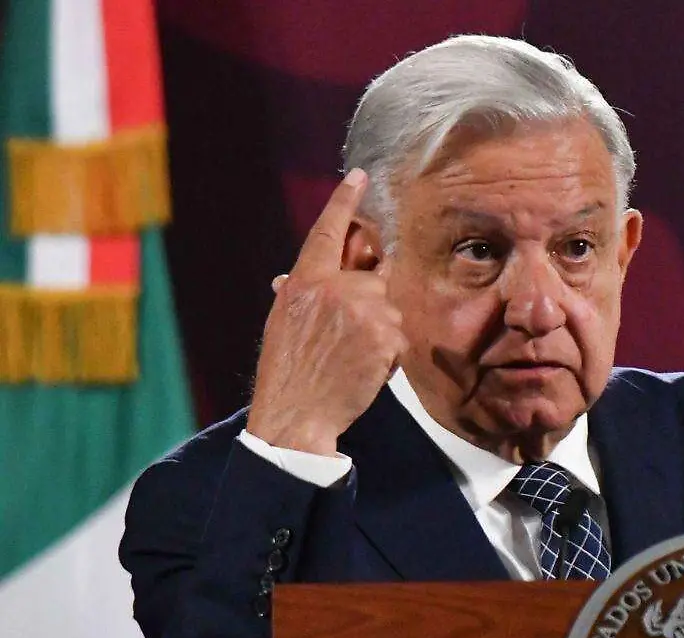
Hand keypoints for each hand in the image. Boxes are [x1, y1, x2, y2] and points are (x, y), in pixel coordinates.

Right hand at [246, 168, 406, 455]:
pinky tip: (363, 368)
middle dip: (370, 301)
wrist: (296, 413)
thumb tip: (288, 278)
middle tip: (346, 336)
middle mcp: (334, 288)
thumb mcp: (283, 322)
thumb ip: (299, 293)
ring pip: (390, 307)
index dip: (344, 201)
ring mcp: (363, 310)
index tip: (358, 176)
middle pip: (375, 276)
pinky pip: (399, 335)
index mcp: (304, 281)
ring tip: (350, 357)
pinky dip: (388, 354)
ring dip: (380, 331)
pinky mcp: (386, 335)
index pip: (328, 231)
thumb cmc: (287, 371)